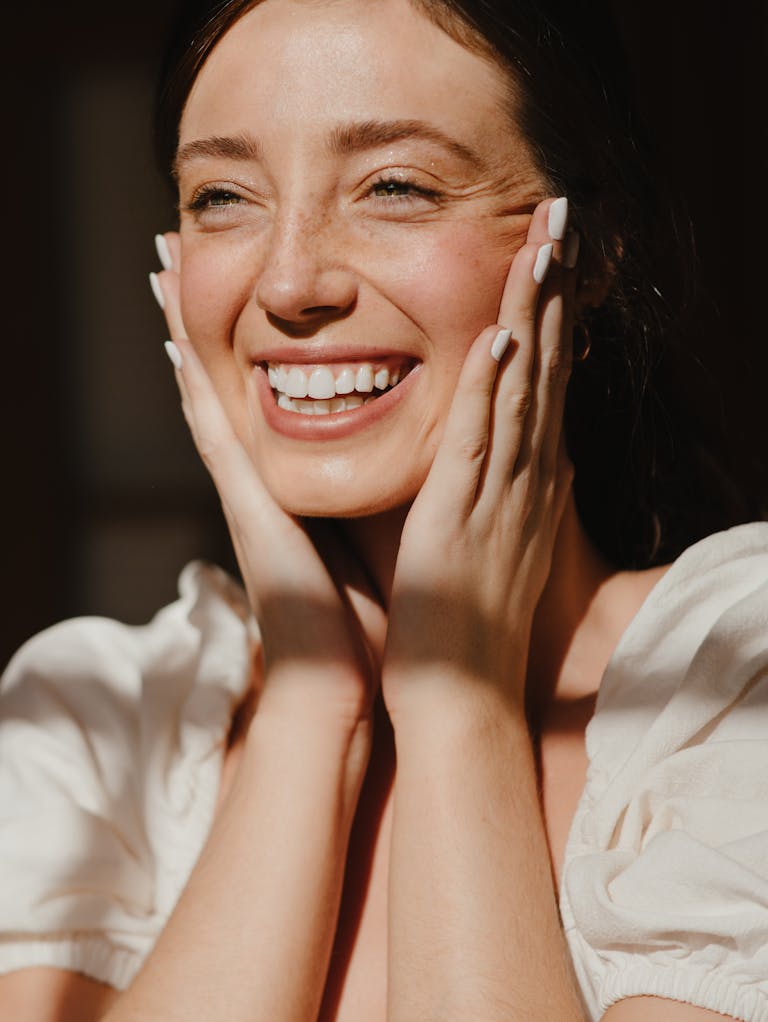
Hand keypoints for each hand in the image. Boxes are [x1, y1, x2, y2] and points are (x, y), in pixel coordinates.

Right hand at [151, 235, 386, 731]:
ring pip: (213, 392)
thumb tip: (426, 455)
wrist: (349, 678)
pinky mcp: (244, 512)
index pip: (280, 392)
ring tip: (159, 263)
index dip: (262, 334)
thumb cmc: (366, 612)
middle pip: (237, 377)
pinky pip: (215, 439)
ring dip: (185, 328)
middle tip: (173, 246)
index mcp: (301, 480)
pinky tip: (175, 343)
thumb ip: (388, 491)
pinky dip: (194, 391)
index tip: (251, 280)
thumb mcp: (380, 534)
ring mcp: (248, 492)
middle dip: (209, 313)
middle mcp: (267, 476)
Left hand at [382, 197, 575, 720]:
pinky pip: (481, 441)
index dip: (552, 312)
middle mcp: (524, 477)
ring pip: (523, 389)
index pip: (543, 380)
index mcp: (522, 480)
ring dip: (533, 315)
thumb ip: (493, 487)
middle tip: (563, 216)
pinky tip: (501, 336)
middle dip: (553, 288)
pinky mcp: (464, 516)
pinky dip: (493, 388)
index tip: (552, 253)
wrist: (457, 688)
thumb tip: (513, 452)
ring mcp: (501, 494)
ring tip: (543, 245)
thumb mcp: (486, 537)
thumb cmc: (462, 617)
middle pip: (546, 366)